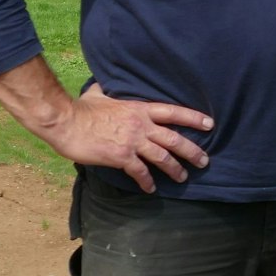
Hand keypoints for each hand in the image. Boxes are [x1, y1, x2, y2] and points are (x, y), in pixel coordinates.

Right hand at [45, 85, 214, 193]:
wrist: (66, 122)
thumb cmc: (81, 108)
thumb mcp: (100, 94)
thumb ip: (109, 92)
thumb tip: (104, 86)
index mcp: (140, 108)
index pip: (174, 112)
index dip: (194, 118)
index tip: (210, 124)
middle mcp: (141, 125)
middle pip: (174, 139)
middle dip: (192, 151)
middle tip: (204, 161)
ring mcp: (132, 142)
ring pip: (162, 157)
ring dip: (175, 169)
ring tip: (183, 177)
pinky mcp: (121, 157)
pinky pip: (140, 172)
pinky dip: (147, 182)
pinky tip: (151, 189)